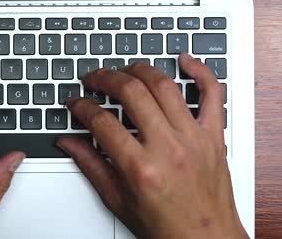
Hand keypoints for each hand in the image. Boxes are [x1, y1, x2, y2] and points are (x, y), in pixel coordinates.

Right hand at [58, 54, 248, 238]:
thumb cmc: (166, 227)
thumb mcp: (118, 200)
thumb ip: (90, 165)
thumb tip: (68, 142)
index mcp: (140, 168)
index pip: (101, 122)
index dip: (82, 106)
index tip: (76, 102)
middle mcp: (168, 148)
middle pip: (131, 93)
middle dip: (105, 78)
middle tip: (94, 78)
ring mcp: (194, 138)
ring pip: (165, 86)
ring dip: (139, 70)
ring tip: (124, 70)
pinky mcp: (213, 136)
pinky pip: (213, 94)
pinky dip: (200, 71)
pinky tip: (183, 61)